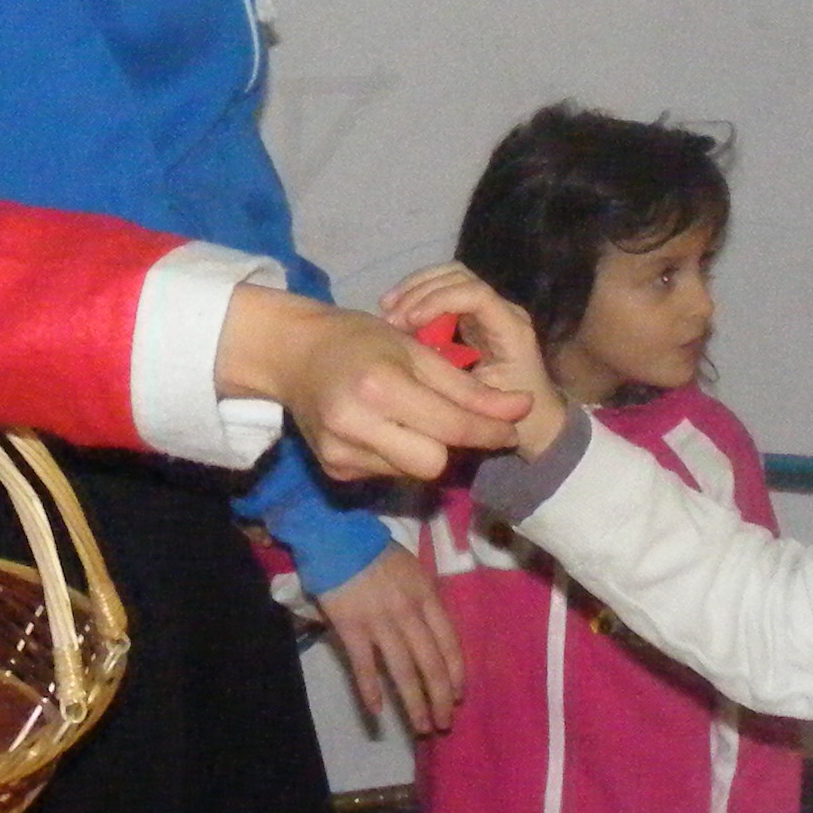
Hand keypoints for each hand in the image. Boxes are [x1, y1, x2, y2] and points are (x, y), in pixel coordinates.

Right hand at [213, 288, 526, 481]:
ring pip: (413, 473)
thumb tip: (520, 410)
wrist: (291, 353)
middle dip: (452, 445)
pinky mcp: (333, 470)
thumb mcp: (415, 350)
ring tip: (413, 417)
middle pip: (434, 463)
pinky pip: (388, 473)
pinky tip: (386, 429)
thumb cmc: (358, 339)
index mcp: (379, 386)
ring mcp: (340, 453)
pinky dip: (398, 455)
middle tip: (455, 420)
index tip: (512, 426)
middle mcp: (355, 425)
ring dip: (425, 449)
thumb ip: (467, 387)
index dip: (489, 429)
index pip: (451, 425)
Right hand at [314, 544, 464, 733]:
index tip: (459, 696)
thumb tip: (435, 634)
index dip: (457, 674)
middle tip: (444, 723)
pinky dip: (371, 691)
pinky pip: (364, 666)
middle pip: (431, 664)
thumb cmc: (376, 552)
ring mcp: (380, 623)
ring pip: (403, 672)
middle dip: (441, 698)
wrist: (337, 537)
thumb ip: (425, 601)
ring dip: (414, 703)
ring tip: (421, 727)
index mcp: (427, 597)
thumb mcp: (413, 570)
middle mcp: (408, 614)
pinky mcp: (351, 629)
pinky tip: (378, 713)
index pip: (450, 643)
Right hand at [380, 264, 573, 456]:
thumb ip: (453, 378)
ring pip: (448, 277)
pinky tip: (394, 311)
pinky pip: (443, 292)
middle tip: (392, 317)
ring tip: (387, 310)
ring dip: (415, 289)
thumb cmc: (511, 417)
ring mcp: (489, 309)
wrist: (535, 421)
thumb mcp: (479, 402)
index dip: (440, 300)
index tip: (410, 321)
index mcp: (510, 330)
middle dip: (421, 291)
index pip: (476, 294)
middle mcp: (503, 310)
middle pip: (459, 276)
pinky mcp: (473, 315)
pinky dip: (417, 296)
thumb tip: (412, 352)